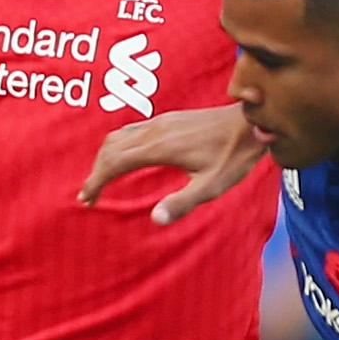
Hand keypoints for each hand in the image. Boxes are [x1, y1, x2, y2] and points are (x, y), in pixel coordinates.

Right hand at [79, 102, 266, 224]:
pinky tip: (123, 158)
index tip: (87, 199)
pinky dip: (117, 146)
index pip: (115, 162)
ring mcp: (161, 122)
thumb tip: (155, 219)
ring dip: (105, 158)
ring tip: (100, 180)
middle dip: (95, 171)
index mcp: (160, 147)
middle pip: (111, 148)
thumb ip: (182, 203)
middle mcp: (155, 130)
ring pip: (119, 136)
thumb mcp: (211, 186)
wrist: (251, 123)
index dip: (96, 180)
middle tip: (88, 196)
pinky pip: (131, 130)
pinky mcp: (168, 119)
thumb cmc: (233, 157)